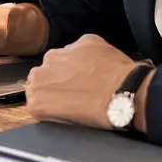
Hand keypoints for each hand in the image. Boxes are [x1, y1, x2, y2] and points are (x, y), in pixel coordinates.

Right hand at [25, 34, 139, 128]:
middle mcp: (41, 71)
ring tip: (94, 78)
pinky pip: (83, 47)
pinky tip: (103, 67)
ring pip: (63, 58)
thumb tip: (51, 101)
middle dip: (59, 78)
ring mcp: (60, 54)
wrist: (126, 97)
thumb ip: (48, 106)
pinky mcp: (81, 42)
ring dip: (73, 65)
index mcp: (35, 95)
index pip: (38, 92)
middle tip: (80, 89)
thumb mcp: (64, 119)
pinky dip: (91, 54)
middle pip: (47, 73)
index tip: (65, 100)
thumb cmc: (100, 114)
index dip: (52, 95)